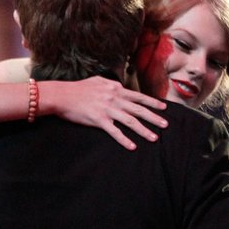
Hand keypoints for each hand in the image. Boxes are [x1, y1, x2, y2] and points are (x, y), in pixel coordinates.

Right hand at [49, 76, 166, 148]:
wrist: (62, 95)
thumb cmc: (78, 89)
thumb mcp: (98, 81)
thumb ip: (111, 84)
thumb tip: (119, 86)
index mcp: (115, 89)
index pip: (138, 96)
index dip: (152, 102)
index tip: (164, 107)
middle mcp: (114, 98)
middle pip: (138, 109)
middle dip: (154, 117)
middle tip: (165, 125)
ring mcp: (107, 109)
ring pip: (130, 121)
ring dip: (143, 130)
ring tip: (154, 138)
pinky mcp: (99, 120)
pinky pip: (114, 132)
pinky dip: (124, 140)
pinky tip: (132, 146)